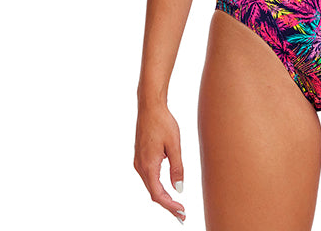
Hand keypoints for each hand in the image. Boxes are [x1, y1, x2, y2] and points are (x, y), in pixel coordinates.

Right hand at [134, 100, 185, 222]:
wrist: (150, 107)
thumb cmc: (163, 122)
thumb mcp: (174, 145)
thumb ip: (177, 168)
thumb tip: (179, 189)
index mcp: (148, 165)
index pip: (158, 194)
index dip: (170, 206)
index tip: (181, 212)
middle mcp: (140, 167)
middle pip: (153, 193)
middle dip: (167, 205)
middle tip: (182, 214)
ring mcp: (138, 162)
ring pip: (150, 185)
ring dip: (162, 196)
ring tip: (176, 204)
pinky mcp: (140, 157)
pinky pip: (149, 177)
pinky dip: (157, 186)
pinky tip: (167, 187)